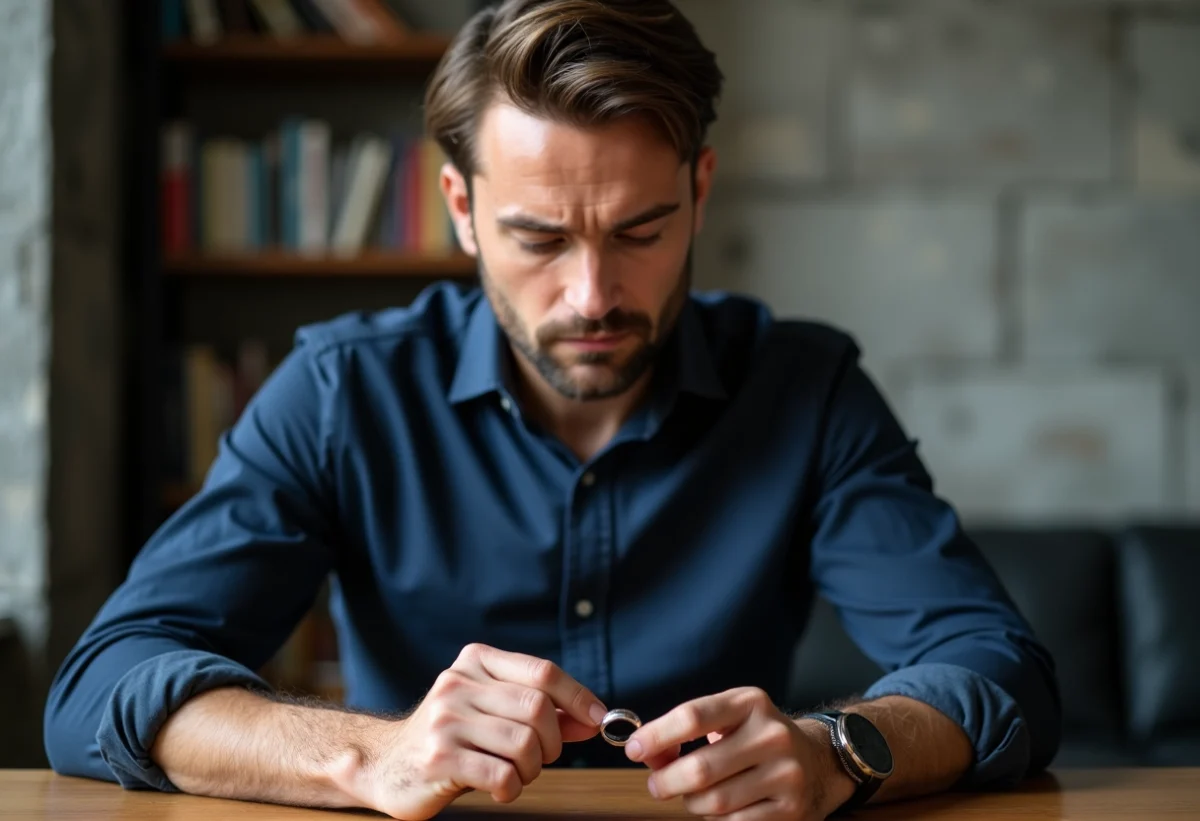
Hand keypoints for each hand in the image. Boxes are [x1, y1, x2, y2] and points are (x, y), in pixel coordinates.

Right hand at [346, 643, 607, 819]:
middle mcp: (458, 684)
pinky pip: (501, 774)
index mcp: (475, 662)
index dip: (578, 696)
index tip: (597, 719)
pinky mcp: (438, 758)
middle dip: (552, 742)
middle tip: (541, 758)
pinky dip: (512, 788)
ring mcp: (446, 720)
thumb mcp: (492, 712)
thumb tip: (592, 718)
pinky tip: (500, 789)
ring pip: (523, 743)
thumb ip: (540, 711)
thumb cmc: (450, 738)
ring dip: (531, 768)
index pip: (542, 672)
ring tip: (515, 773)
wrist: (384, 763)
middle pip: (537, 708)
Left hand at [624, 687, 855, 820]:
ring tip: (693, 795)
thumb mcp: (728, 719)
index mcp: (750, 703)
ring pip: (714, 802)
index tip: (632, 748)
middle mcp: (771, 735)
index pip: (692, 717)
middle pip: (700, 768)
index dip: (656, 735)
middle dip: (666, 781)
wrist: (817, 760)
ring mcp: (785, 774)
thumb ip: (685, 733)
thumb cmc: (755, 737)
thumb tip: (645, 752)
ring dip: (691, 803)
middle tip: (656, 785)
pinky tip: (720, 808)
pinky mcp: (791, 809)